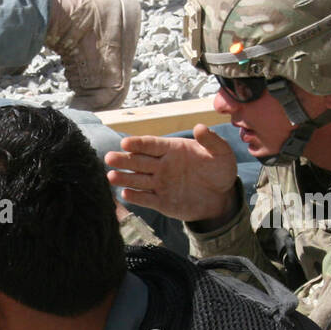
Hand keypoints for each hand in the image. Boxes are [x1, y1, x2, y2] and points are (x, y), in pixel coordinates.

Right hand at [104, 124, 239, 223]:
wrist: (221, 198)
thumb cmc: (219, 171)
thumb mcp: (221, 153)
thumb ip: (211, 141)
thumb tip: (200, 127)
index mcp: (172, 150)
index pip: (151, 145)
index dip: (138, 144)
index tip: (125, 143)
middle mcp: (162, 166)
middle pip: (139, 162)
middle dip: (124, 160)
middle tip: (109, 158)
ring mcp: (160, 184)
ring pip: (138, 180)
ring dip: (124, 178)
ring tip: (111, 176)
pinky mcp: (161, 202)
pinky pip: (147, 199)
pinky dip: (137, 197)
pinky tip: (126, 194)